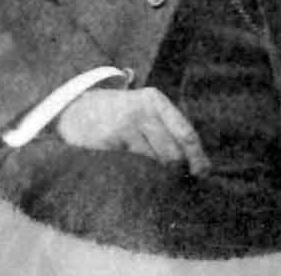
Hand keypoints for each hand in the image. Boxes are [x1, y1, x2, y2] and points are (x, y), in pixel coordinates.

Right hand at [56, 87, 209, 175]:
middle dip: (176, 170)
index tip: (203, 174)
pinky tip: (134, 174)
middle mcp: (142, 111)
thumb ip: (167, 130)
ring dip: (156, 174)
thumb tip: (198, 164)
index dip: (197, 157)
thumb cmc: (120, 116)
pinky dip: (138, 175)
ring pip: (153, 162)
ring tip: (150, 175)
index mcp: (155, 101)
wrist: (76, 111)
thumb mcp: (145, 111)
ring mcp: (125, 126)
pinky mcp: (110, 142)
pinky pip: (134, 166)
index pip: (185, 132)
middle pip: (172, 153)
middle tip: (176, 180)